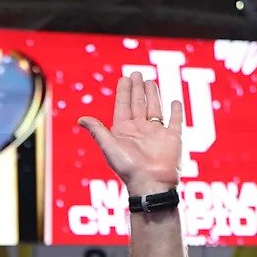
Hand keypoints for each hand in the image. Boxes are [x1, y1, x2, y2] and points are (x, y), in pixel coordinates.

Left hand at [78, 72, 182, 194]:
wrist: (151, 183)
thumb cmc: (128, 168)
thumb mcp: (109, 147)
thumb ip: (97, 131)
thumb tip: (80, 119)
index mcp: (124, 131)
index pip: (123, 106)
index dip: (123, 92)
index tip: (124, 78)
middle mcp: (140, 131)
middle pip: (138, 104)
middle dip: (137, 89)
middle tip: (136, 73)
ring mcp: (156, 134)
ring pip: (155, 109)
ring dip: (152, 95)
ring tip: (150, 81)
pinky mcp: (173, 138)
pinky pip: (175, 121)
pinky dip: (176, 111)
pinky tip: (174, 101)